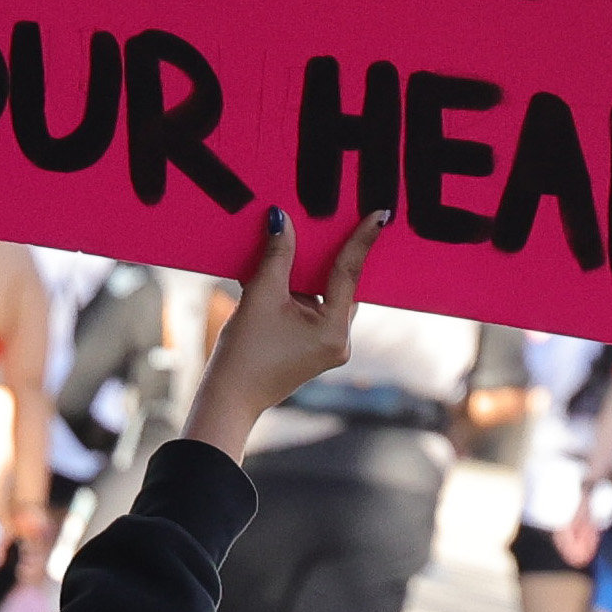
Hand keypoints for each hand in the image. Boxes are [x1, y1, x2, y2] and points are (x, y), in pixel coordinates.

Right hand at [183, 203, 377, 450]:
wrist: (230, 397)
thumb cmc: (245, 352)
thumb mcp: (261, 295)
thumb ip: (277, 255)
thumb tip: (283, 220)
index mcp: (334, 330)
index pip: (349, 273)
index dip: (361, 240)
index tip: (380, 215)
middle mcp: (339, 341)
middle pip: (339, 286)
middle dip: (326, 258)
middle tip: (325, 227)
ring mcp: (327, 348)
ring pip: (324, 298)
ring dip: (306, 276)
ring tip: (288, 252)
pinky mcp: (313, 350)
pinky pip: (312, 311)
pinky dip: (297, 294)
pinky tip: (276, 279)